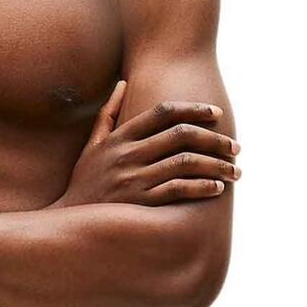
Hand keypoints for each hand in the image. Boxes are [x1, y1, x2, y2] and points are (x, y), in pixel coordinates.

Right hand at [55, 81, 240, 207]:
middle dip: (216, 139)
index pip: (164, 112)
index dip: (194, 109)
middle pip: (182, 135)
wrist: (70, 222)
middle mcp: (128, 155)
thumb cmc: (84, 182)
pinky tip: (216, 188)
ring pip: (186, 163)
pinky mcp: (140, 203)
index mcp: (120, 138)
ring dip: (217, 165)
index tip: (216, 115)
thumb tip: (123, 83)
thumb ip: (108, 114)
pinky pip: (179, 190)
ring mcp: (134, 179)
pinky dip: (202, 187)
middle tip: (236, 147)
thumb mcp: (92, 146)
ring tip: (234, 171)